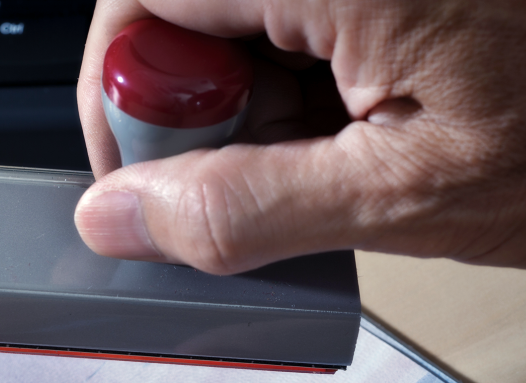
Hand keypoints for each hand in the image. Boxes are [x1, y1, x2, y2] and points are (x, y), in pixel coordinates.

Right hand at [73, 0, 525, 272]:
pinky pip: (292, 20)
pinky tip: (351, 126)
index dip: (120, 94)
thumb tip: (120, 218)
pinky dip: (298, 83)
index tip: (140, 175)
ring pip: (235, 20)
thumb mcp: (405, 196)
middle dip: (189, 106)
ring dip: (247, 102)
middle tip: (244, 179)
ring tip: (325, 157)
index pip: (140, 3)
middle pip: (182, 8)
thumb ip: (242, 210)